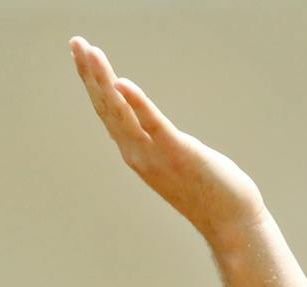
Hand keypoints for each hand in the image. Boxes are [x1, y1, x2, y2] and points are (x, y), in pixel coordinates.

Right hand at [69, 37, 266, 246]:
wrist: (232, 224)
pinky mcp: (178, 153)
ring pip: (121, 111)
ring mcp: (155, 155)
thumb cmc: (211, 193)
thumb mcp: (176, 163)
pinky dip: (137, 103)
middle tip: (75, 42)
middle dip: (89, 73)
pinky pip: (153, 124)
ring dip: (103, 79)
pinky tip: (122, 82)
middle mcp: (138, 153)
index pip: (108, 111)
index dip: (92, 83)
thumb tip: (158, 130)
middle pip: (106, 106)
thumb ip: (161, 144)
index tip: (82, 55)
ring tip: (89, 51)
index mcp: (137, 152)